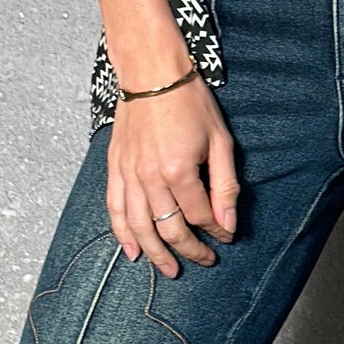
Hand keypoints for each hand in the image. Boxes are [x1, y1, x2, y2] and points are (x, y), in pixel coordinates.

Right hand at [107, 77, 238, 274]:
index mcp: (180, 170)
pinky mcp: (115, 169)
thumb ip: (225, 186)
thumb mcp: (220, 141)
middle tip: (204, 261)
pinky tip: (133, 252)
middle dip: (189, 250)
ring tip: (169, 270)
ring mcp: (129, 175)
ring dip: (156, 253)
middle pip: (170, 229)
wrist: (151, 73)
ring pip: (140, 227)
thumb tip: (228, 223)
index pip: (201, 216)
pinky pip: (116, 210)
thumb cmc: (190, 102)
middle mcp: (150, 178)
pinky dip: (123, 234)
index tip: (227, 237)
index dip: (217, 231)